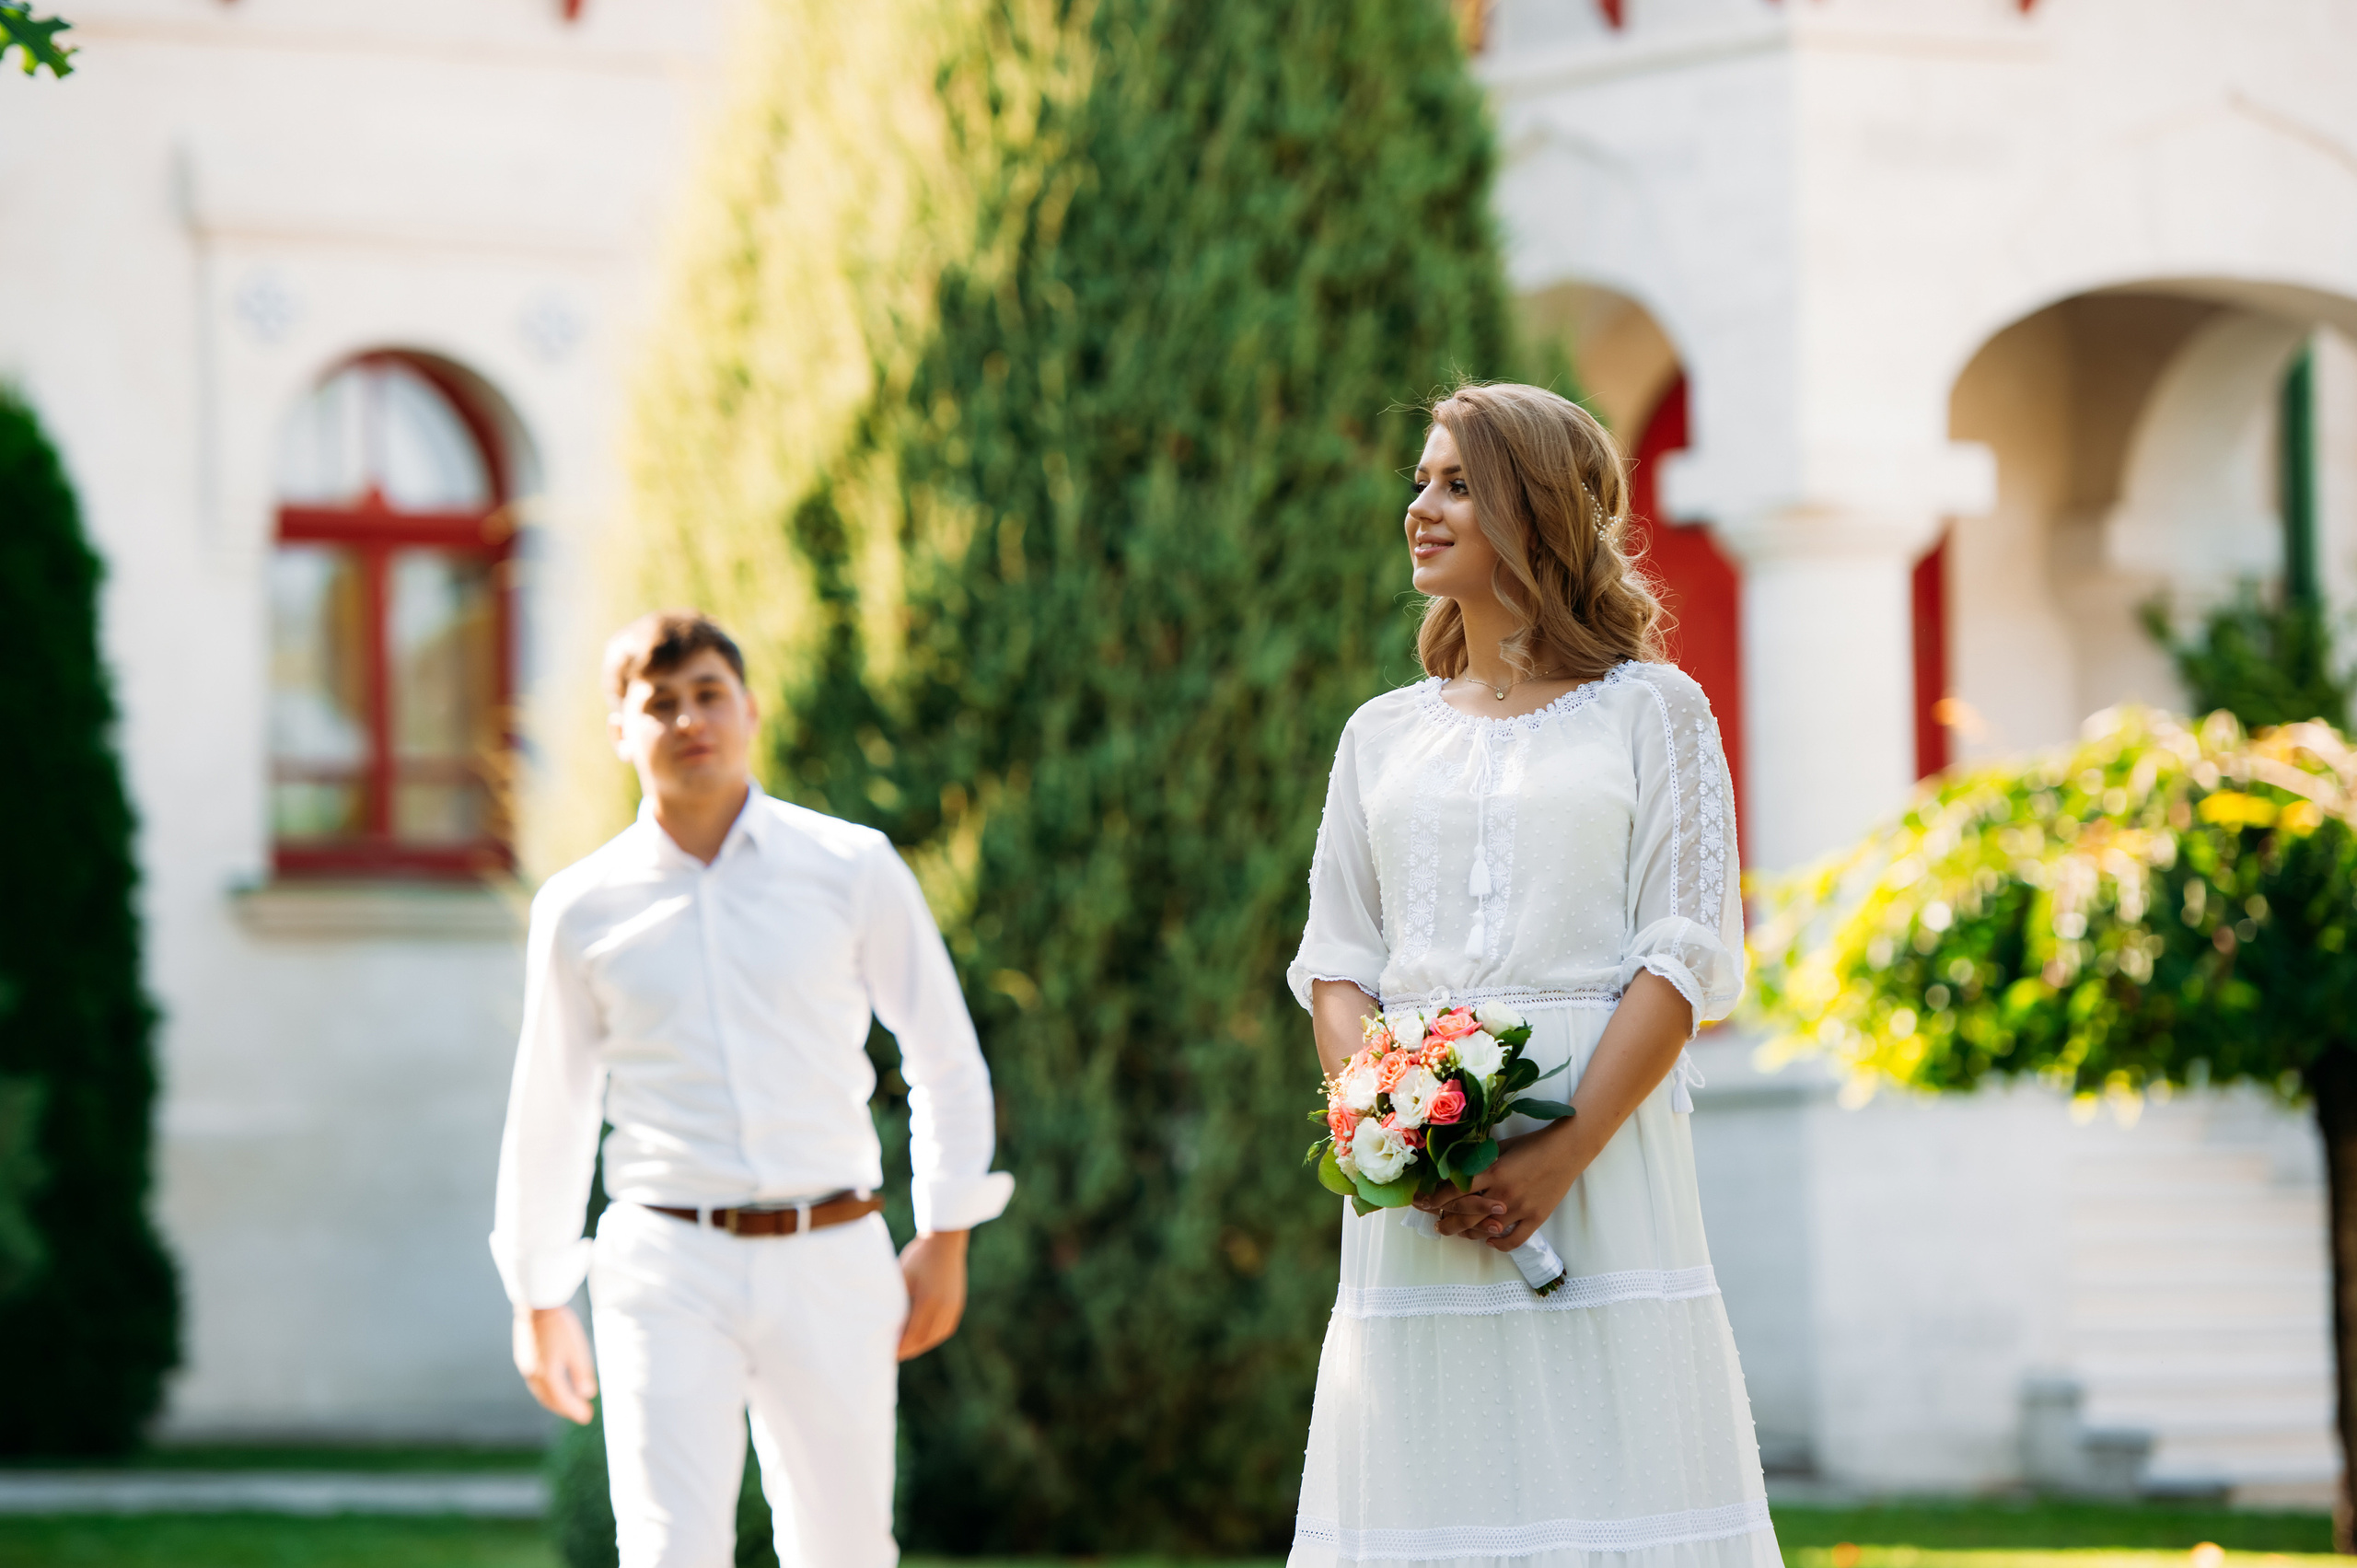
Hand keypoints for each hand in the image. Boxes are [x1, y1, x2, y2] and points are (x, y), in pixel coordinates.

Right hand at [513, 1304, 596, 1423]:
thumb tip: (587, 1395)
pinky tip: (554, 1387)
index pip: (563, 1400)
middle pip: (550, 1399)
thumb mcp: (577, 1350)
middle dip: (566, 1408)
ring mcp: (526, 1367)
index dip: (575, 1410)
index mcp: (547, 1375)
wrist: (537, 1305)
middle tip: (581, 1414)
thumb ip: (581, 1373)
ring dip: (555, 1401)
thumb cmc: (560, 1326)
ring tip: (569, 1404)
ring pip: (541, 1392)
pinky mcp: (523, 1358)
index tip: (587, 1417)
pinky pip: (536, 1383)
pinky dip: (547, 1391)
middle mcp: (533, 1375)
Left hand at [897, 1229, 969, 1360]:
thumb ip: (898, 1303)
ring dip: (923, 1344)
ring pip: (938, 1335)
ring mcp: (954, 1306)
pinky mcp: (958, 1303)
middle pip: (926, 1339)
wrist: (944, 1241)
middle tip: (896, 1355)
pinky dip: (935, 1335)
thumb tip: (889, 1324)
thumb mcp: (903, 1278)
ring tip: (909, 1348)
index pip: (913, 1335)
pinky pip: (947, 1327)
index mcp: (928, 1302)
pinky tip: (925, 1335)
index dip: (901, 1348)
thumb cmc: (919, 1256)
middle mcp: (944, 1307)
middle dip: (911, 1350)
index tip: (889, 1354)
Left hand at [1414, 1122, 1584, 1249]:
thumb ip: (1480, 1162)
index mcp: (1492, 1172)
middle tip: (1437, 1225)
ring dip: (1468, 1234)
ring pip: (1485, 1231)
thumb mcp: (1500, 1147)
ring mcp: (1520, 1209)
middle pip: (1465, 1216)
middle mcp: (1503, 1194)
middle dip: (1446, 1223)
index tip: (1422, 1203)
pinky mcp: (1536, 1219)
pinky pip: (1514, 1240)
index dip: (1434, 1199)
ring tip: (1459, 1233)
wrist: (1567, 1149)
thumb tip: (1455, 1171)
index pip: (1454, 1191)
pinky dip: (1499, 1244)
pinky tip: (1489, 1241)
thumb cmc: (1532, 1144)